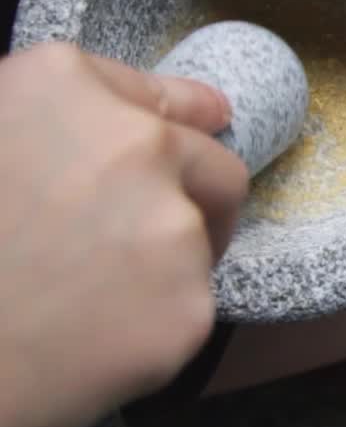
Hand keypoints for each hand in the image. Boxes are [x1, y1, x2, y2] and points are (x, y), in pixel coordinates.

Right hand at [0, 44, 247, 426]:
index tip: (205, 129)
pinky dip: (149, 330)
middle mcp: (136, 142)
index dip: (180, 121)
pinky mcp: (189, 306)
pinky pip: (187, 312)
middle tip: (146, 241)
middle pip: (214, 169)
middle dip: (196, 200)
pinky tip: (86, 341)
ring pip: (202, 245)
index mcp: (64, 85)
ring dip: (163, 268)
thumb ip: (49, 123)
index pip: (167, 98)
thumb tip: (125, 123)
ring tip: (81, 301)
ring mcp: (172, 225)